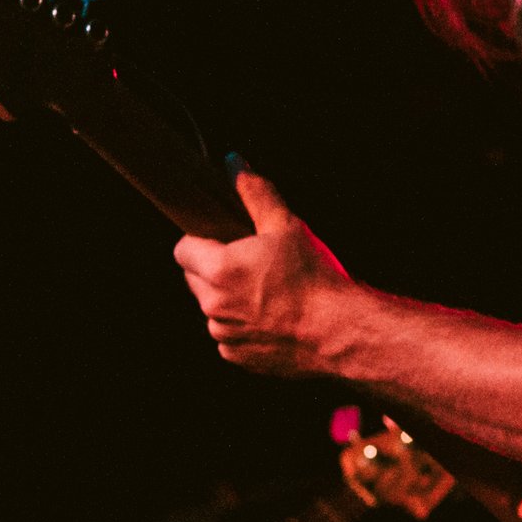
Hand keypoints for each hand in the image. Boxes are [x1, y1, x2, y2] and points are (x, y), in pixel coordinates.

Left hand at [172, 170, 358, 375]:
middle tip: (251, 265)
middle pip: (195, 280)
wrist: (339, 332)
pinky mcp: (238, 357)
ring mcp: (224, 335)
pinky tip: (273, 318)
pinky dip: (244, 326)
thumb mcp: (285, 225)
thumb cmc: (314, 279)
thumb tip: (234, 164)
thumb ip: (255, 192)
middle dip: (214, 270)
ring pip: (213, 309)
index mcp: (217, 270)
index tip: (221, 241)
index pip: (182, 250)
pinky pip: (230, 336)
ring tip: (268, 293)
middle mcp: (213, 306)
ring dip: (229, 299)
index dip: (199, 242)